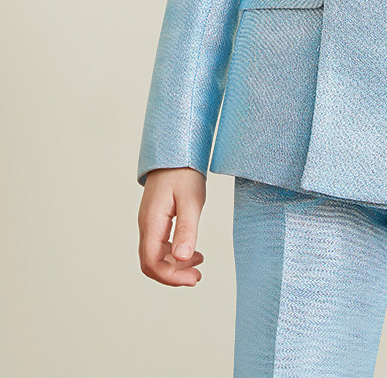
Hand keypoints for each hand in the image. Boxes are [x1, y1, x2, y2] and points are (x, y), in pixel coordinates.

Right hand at [138, 167, 206, 286]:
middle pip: (151, 263)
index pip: (152, 262)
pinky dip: (175, 253)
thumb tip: (181, 258)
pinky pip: (160, 245)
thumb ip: (186, 229)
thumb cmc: (184, 172)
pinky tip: (191, 251)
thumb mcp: (191, 200)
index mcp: (152, 222)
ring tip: (198, 264)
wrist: (176, 150)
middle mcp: (147, 225)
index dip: (171, 277)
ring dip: (175, 265)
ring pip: (155, 255)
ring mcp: (150, 222)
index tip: (194, 279)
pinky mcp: (156, 218)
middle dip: (173, 275)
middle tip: (197, 277)